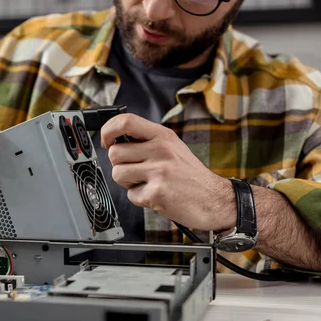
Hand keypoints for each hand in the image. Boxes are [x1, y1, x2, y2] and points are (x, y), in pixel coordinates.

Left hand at [101, 114, 235, 230]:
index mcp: (163, 136)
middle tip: (137, 172)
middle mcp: (161, 150)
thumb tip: (115, 141)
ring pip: (118, 174)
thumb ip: (147, 141)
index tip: (106, 141)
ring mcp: (159, 171)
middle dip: (120, 165)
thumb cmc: (190, 175)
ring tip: (148, 183)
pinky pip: (131, 195)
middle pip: (115, 153)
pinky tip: (156, 195)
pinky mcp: (156, 193)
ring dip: (128, 183)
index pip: (126, 121)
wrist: (214, 199)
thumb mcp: (173, 147)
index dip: (108, 130)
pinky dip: (140, 199)